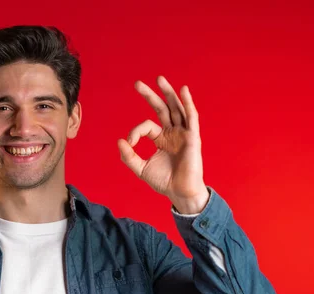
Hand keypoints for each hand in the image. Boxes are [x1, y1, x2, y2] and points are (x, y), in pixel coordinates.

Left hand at [117, 75, 208, 213]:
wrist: (180, 193)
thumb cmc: (164, 181)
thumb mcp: (141, 168)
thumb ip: (129, 156)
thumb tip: (120, 140)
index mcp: (161, 138)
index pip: (146, 126)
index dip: (135, 132)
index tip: (129, 144)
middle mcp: (173, 133)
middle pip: (162, 108)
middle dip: (150, 95)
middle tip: (137, 83)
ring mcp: (184, 133)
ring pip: (176, 108)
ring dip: (168, 93)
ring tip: (159, 79)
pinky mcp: (193, 137)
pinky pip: (191, 117)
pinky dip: (188, 103)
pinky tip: (183, 90)